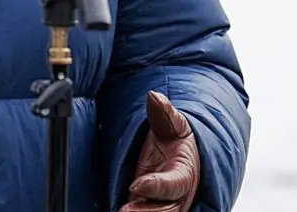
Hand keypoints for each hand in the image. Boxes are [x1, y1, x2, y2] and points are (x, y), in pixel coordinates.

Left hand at [119, 91, 199, 211]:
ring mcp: (160, 207)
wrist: (176, 160)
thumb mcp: (174, 126)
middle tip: (125, 209)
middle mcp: (174, 197)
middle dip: (146, 211)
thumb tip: (154, 97)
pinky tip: (113, 210)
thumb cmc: (175, 144)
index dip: (157, 186)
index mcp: (184, 175)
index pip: (174, 184)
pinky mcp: (146, 209)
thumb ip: (164, 114)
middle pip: (165, 211)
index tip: (138, 184)